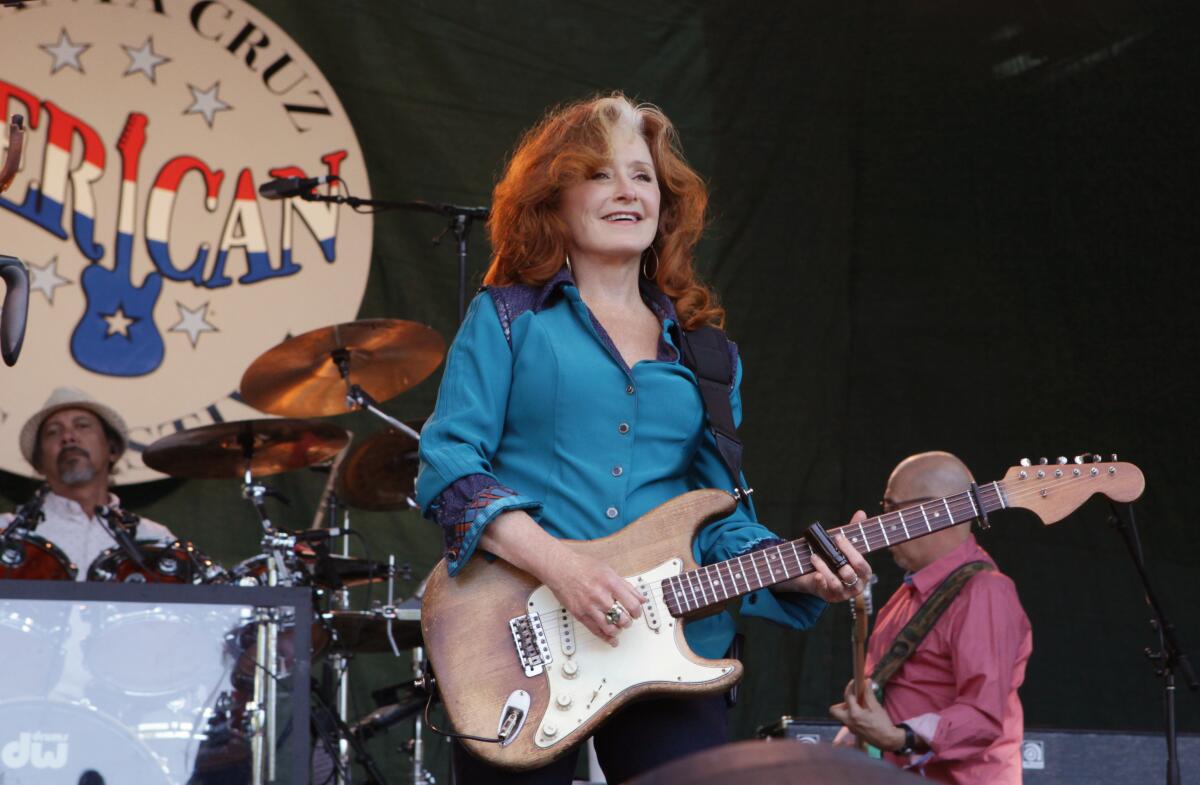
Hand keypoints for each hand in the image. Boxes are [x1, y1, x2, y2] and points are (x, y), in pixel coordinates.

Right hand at [479, 510, 642, 645]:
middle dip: (628, 621)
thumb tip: (641, 599)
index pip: (632, 604)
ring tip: (619, 626)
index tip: (637, 612)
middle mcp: (600, 596)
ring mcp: (589, 607)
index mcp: (611, 583)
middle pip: (623, 618)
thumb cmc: (583, 567)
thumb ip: (627, 586)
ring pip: (611, 628)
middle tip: (628, 619)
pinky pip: (596, 631)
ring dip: (618, 630)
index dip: (638, 611)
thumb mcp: (609, 571)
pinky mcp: (580, 615)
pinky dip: (606, 638)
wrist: (560, 568)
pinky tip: (612, 639)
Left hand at [782, 511, 872, 601]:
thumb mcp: (844, 546)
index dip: (849, 550)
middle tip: (824, 547)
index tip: (837, 537)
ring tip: (814, 556)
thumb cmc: (835, 560)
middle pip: (850, 574)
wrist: (818, 577)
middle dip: (837, 559)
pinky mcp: (830, 597)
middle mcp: (857, 585)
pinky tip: (815, 573)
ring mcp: (844, 593)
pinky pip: (826, 590)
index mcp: (864, 573)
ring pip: (836, 582)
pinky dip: (820, 580)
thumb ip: (854, 531)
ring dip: (823, 568)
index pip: (861, 564)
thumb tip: (861, 512)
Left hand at [828, 679, 905, 752]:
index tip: (855, 682)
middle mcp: (848, 721)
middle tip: (851, 699)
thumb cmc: (882, 724)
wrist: (887, 740)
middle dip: (840, 703)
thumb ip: (868, 694)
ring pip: (841, 716)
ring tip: (858, 705)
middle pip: (834, 710)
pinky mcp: (854, 732)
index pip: (848, 696)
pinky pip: (847, 721)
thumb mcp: (875, 707)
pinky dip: (851, 716)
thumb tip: (866, 682)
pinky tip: (862, 714)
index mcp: (854, 714)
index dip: (851, 687)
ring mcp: (850, 728)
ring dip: (846, 709)